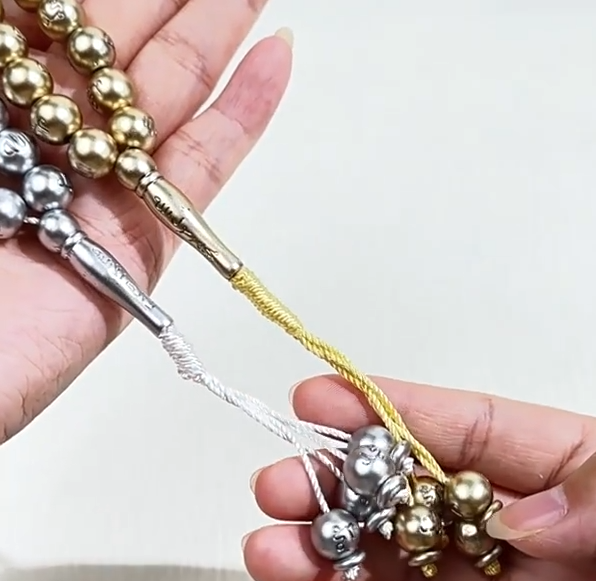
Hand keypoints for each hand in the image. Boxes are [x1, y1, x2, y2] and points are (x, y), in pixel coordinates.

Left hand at [0, 1, 290, 442]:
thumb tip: (20, 6)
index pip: (47, 20)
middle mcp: (42, 142)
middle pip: (117, 48)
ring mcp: (97, 191)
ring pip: (168, 99)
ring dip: (217, 36)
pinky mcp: (142, 245)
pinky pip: (201, 170)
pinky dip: (243, 116)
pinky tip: (275, 60)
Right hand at [245, 377, 595, 580]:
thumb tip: (524, 513)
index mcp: (587, 473)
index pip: (472, 430)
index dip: (394, 411)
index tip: (326, 397)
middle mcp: (543, 537)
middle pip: (422, 500)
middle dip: (344, 488)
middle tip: (282, 482)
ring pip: (410, 575)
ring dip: (335, 560)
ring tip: (274, 549)